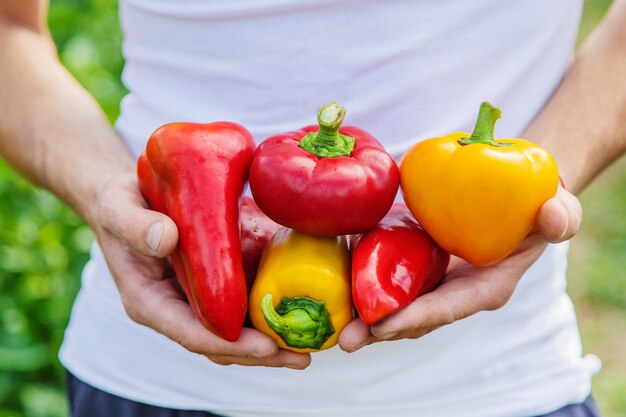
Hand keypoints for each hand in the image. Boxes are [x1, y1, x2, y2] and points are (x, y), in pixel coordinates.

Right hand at [90, 172, 310, 368]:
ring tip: (311, 342)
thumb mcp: (118, 208)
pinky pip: (241, 306)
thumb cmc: (118, 203)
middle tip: (302, 356)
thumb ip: (135, 224)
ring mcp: (194, 300)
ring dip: (270, 340)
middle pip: (220, 344)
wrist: (127, 198)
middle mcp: (175, 309)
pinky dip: (267, 311)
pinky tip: (299, 308)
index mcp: (149, 301)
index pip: (192, 334)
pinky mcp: (211, 285)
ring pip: (234, 331)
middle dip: (261, 354)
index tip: (268, 347)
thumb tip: (166, 238)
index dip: (231, 346)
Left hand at [339, 185, 581, 351]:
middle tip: (347, 338)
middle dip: (382, 329)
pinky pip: (391, 278)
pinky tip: (338, 279)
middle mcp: (457, 291)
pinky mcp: (419, 265)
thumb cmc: (539, 204)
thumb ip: (561, 216)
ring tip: (337, 323)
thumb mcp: (558, 208)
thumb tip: (550, 219)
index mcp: (487, 286)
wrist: (519, 197)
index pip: (450, 308)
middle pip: (416, 317)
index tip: (385, 325)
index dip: (418, 317)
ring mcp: (435, 281)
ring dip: (367, 315)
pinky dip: (365, 282)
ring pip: (398, 304)